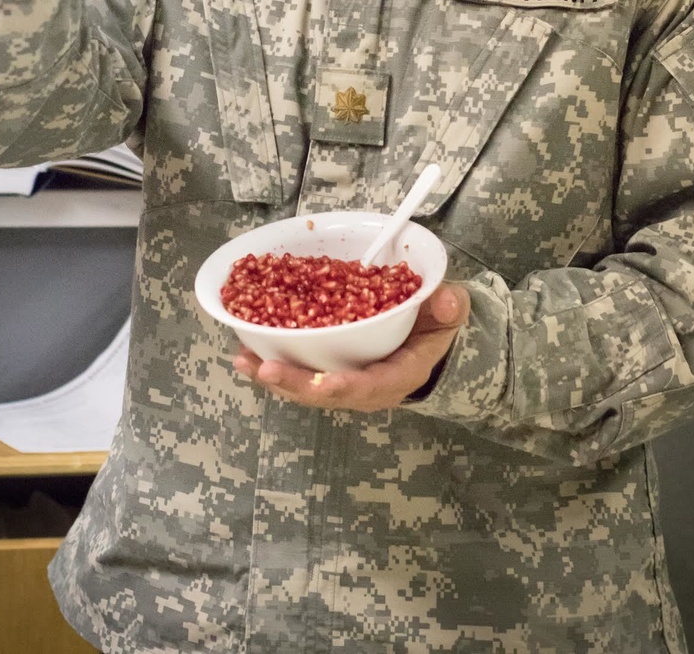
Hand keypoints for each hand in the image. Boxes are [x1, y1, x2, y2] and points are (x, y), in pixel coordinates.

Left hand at [233, 284, 469, 411]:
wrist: (428, 343)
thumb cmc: (434, 327)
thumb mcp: (449, 315)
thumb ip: (450, 308)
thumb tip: (449, 299)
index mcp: (398, 376)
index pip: (371, 386)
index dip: (346, 387)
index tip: (324, 383)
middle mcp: (367, 388)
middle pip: (327, 394)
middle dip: (296, 385)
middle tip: (265, 369)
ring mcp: (345, 383)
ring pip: (306, 388)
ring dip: (274, 378)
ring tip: (242, 361)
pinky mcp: (327, 371)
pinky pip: (299, 373)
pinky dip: (272, 365)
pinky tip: (245, 352)